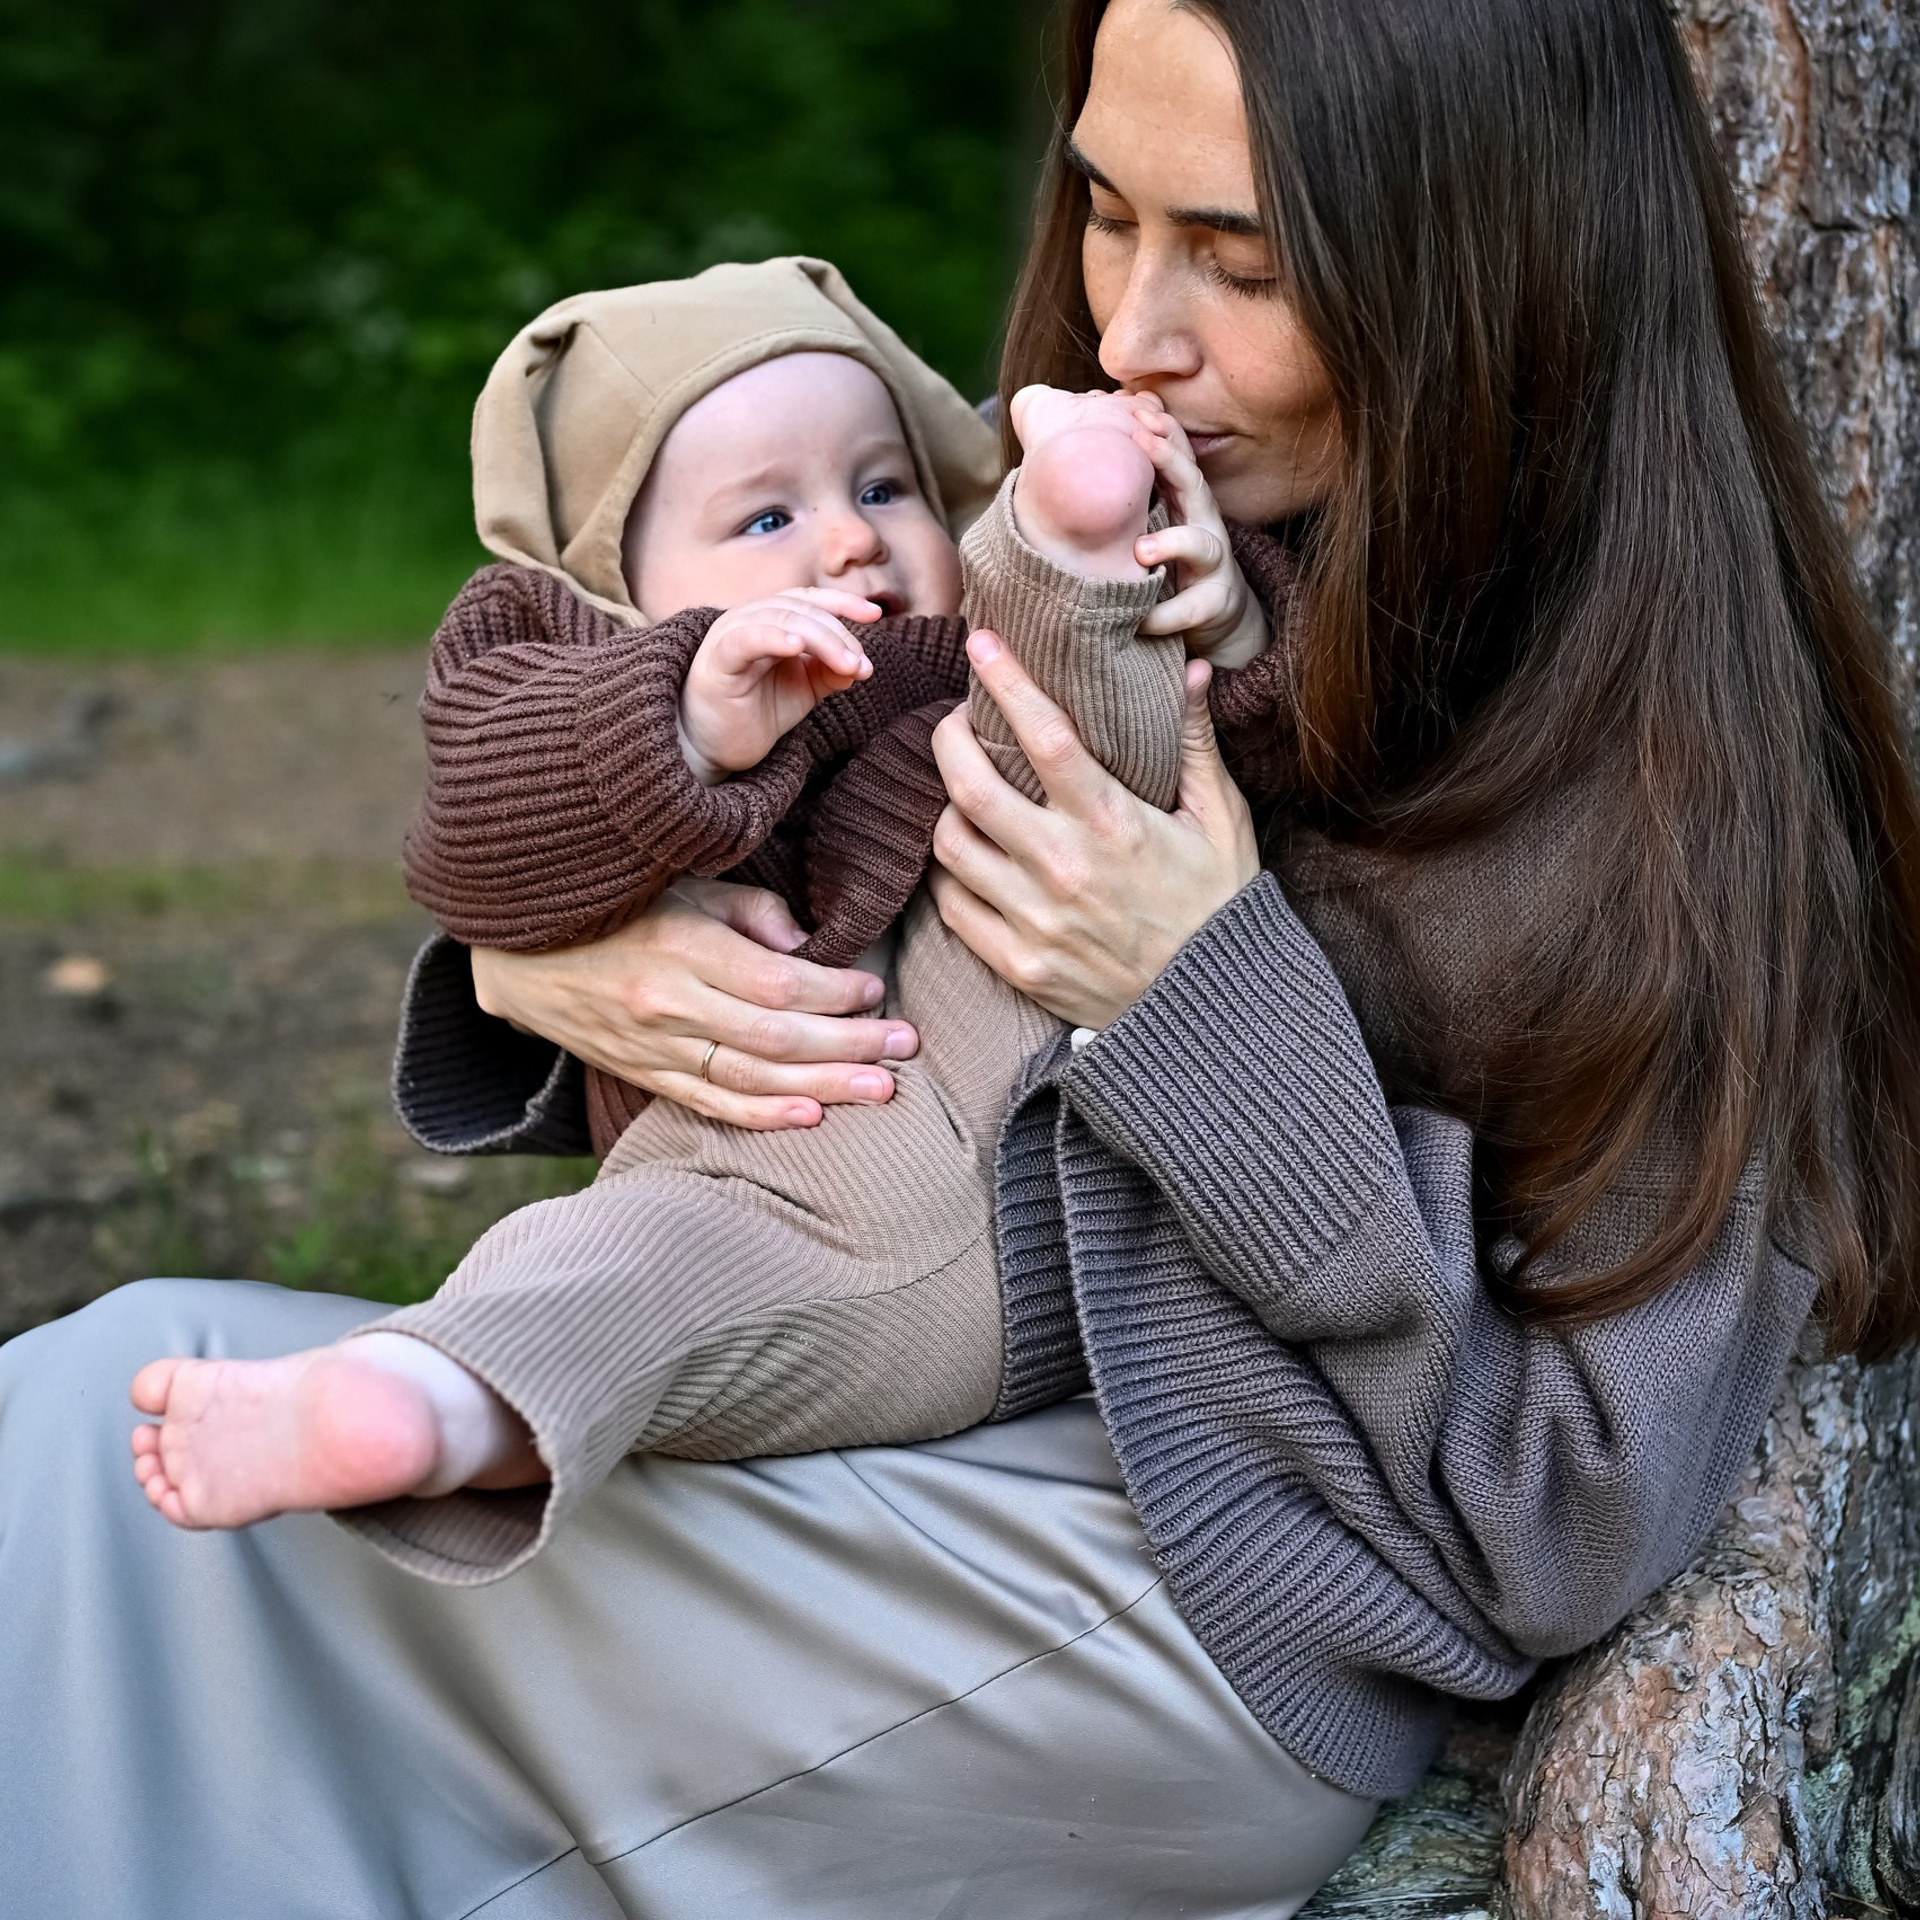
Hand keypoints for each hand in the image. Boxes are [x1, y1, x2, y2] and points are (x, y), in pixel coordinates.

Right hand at [469, 878, 919, 1129]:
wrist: (516, 952)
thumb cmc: (613, 902)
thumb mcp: (678, 880)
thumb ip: (747, 910)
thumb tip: (807, 946)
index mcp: (680, 948)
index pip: (777, 983)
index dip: (833, 991)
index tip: (874, 988)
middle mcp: (667, 1006)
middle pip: (776, 1036)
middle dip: (848, 1044)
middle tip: (905, 1046)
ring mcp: (652, 1047)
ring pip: (752, 1077)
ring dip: (823, 1086)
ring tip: (881, 1090)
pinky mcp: (642, 1074)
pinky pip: (711, 1103)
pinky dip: (763, 1115)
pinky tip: (811, 1117)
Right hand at [679, 588, 880, 784]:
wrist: (716, 748)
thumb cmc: (757, 711)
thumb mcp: (804, 689)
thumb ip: (830, 671)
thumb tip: (860, 665)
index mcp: (769, 619)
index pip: (809, 599)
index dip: (843, 602)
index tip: (875, 614)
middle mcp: (748, 618)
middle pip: (801, 609)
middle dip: (838, 635)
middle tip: (861, 666)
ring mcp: (730, 636)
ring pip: (780, 619)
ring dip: (821, 640)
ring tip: (847, 666)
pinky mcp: (717, 662)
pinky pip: (745, 640)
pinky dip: (773, 637)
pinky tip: (798, 647)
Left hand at [928, 632, 1260, 1030]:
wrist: (1210, 1012)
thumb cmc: (1216, 906)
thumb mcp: (1221, 822)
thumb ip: (1197, 745)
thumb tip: (1192, 670)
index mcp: (1113, 823)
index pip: (1044, 736)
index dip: (1007, 681)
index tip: (982, 642)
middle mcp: (1064, 868)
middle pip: (969, 786)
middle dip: (949, 739)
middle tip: (956, 721)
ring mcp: (1033, 921)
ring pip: (950, 844)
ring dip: (945, 807)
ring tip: (960, 789)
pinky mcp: (1016, 964)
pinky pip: (953, 906)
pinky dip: (949, 873)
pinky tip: (966, 853)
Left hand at [1127, 396, 1269, 668]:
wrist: (1216, 615)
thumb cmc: (1174, 562)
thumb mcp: (1159, 520)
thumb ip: (1136, 493)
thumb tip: (1087, 448)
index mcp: (1185, 502)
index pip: (1177, 457)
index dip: (1161, 430)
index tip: (1133, 405)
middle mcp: (1204, 524)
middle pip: (1195, 484)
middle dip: (1171, 459)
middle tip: (1140, 439)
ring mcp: (1214, 564)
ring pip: (1202, 546)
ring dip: (1173, 543)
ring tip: (1140, 551)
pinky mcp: (1213, 604)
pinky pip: (1188, 610)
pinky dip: (1161, 616)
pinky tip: (1139, 620)